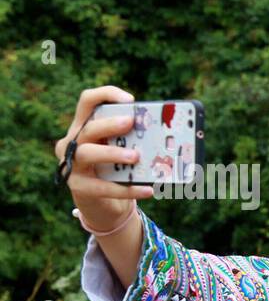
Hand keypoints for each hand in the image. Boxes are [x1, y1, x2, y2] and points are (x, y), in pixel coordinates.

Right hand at [54, 85, 153, 227]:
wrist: (103, 205)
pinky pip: (102, 187)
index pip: (88, 101)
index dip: (106, 95)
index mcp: (84, 126)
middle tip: (130, 122)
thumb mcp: (122, 151)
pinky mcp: (78, 187)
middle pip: (88, 128)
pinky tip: (147, 190)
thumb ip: (133, 140)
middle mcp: (73, 142)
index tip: (131, 100)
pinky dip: (127, 189)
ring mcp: (72, 165)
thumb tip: (164, 134)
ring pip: (87, 153)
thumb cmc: (115, 171)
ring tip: (135, 156)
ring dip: (112, 153)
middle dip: (109, 124)